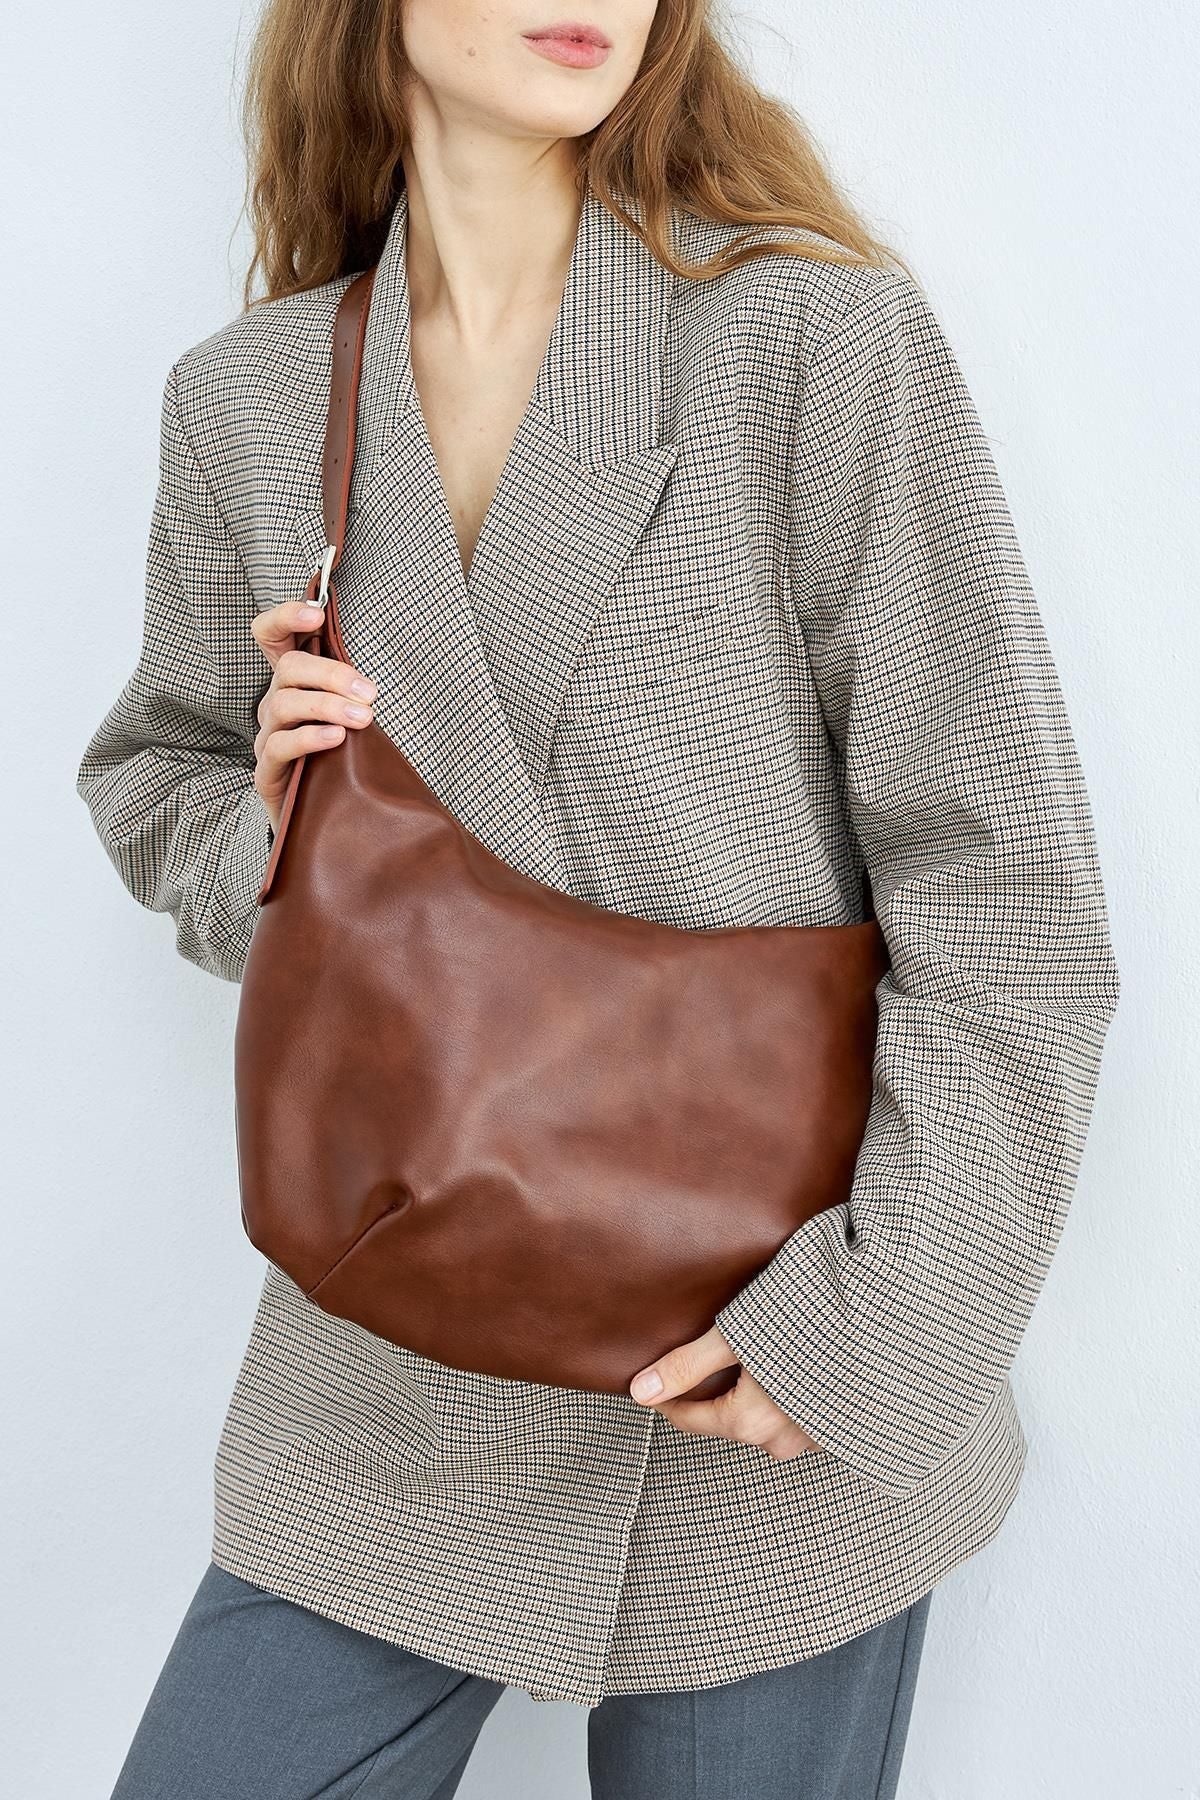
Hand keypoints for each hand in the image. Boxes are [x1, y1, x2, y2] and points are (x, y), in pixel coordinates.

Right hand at [250, 599, 378, 830]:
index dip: (285, 618)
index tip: (315, 614)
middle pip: (288, 670)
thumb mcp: (351, 718)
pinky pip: (279, 747)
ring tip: (363, 718)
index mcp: (293, 684)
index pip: (271, 636)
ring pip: (283, 705)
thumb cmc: (342, 762)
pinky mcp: (267, 773)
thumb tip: (377, 668)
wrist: (329, 822)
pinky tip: (337, 739)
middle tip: (370, 693)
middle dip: (331, 674)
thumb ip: (353, 689)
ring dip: (328, 706)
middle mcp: (274, 705)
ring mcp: (266, 738)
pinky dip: (309, 738)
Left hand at [629, 1325, 820, 1460]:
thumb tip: (639, 1391)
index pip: (690, 1420)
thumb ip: (687, 1365)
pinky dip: (785, 1394)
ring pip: (763, 1420)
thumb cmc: (809, 1321)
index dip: (668, 1396)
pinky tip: (790, 1363)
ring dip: (753, 1394)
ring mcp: (814, 1437)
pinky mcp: (838, 1424)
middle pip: (727, 1420)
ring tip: (754, 1356)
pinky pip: (796, 1415)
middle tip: (704, 1357)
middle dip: (712, 1392)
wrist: (885, 1320)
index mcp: (750, 1423)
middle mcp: (782, 1441)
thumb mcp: (737, 1336)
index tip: (653, 1378)